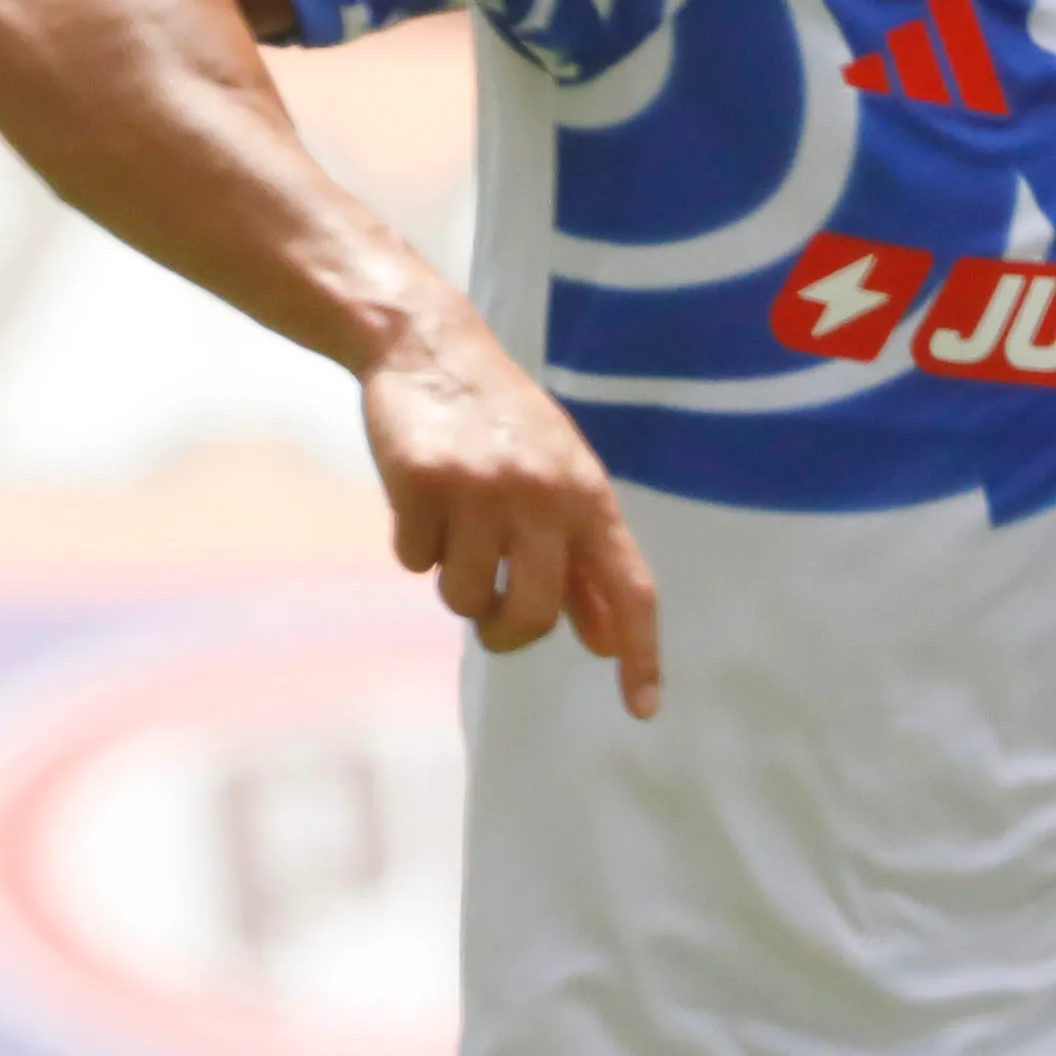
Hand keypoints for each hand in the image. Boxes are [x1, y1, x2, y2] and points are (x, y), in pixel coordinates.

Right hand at [363, 300, 663, 717]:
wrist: (428, 345)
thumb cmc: (503, 425)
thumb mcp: (562, 480)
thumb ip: (584, 559)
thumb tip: (604, 641)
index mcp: (589, 496)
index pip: (629, 588)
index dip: (640, 654)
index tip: (642, 709)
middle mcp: (543, 494)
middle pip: (533, 615)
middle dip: (505, 634)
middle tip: (490, 618)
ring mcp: (481, 489)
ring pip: (465, 598)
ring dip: (454, 583)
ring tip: (453, 530)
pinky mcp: (421, 484)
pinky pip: (415, 563)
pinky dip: (413, 545)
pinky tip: (420, 499)